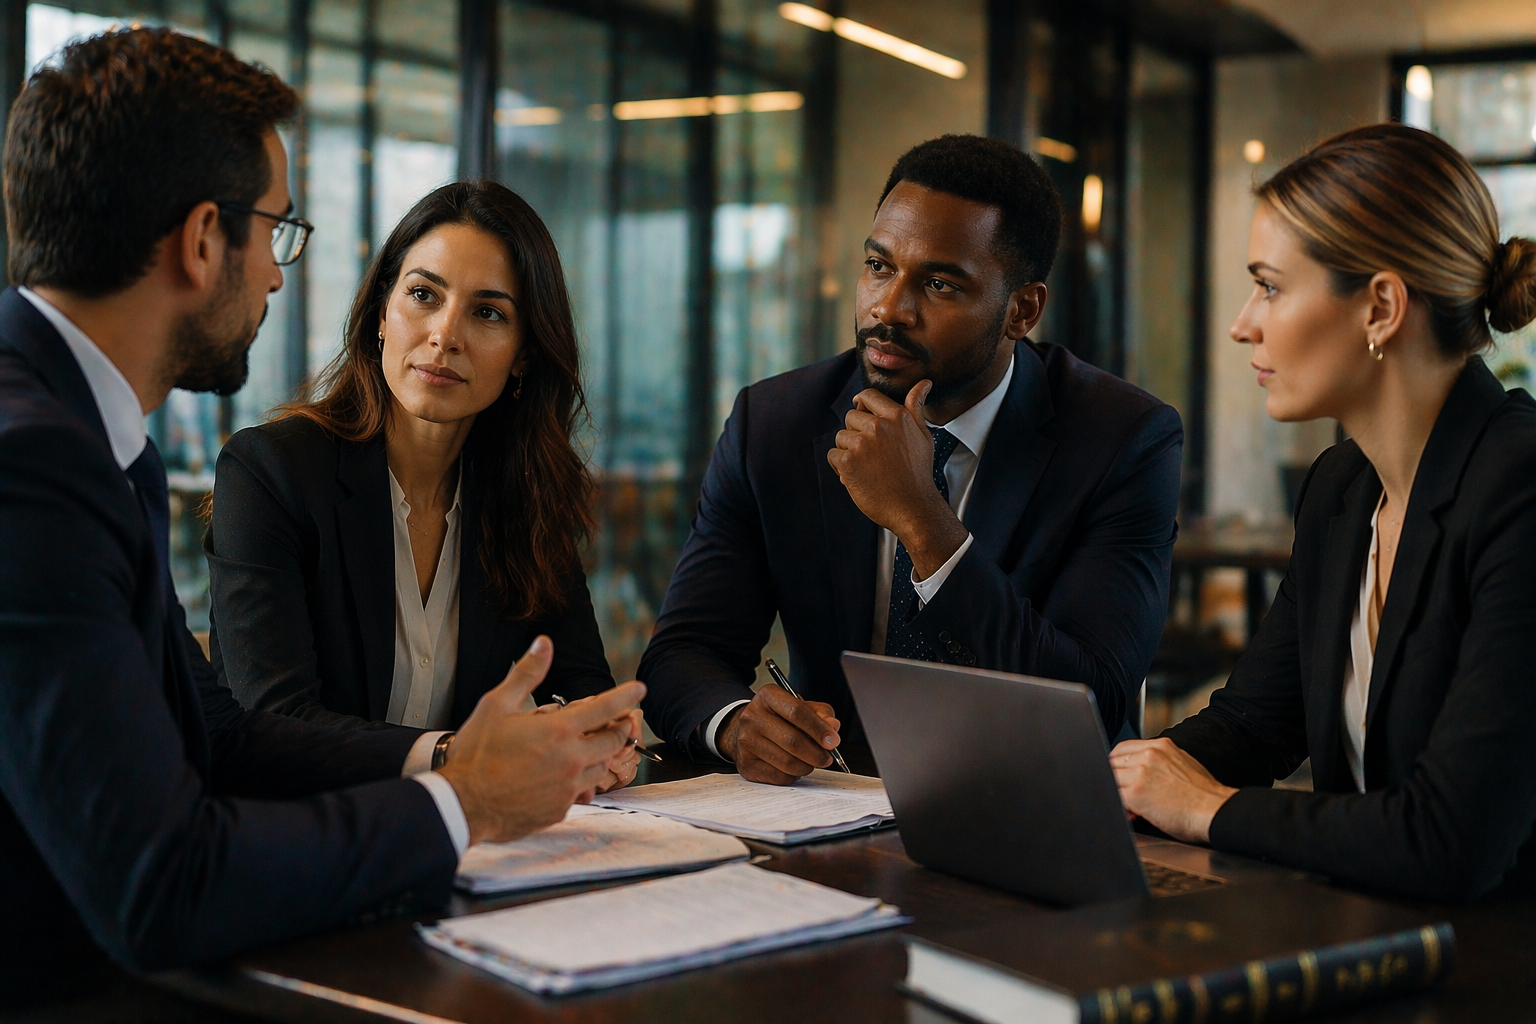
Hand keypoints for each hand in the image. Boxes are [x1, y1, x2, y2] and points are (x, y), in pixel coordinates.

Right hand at [437, 636, 643, 845]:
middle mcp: (571, 760)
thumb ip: (527, 673)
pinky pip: (582, 792)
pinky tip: (562, 775)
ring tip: (586, 748)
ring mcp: (568, 787)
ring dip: (600, 756)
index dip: (626, 695)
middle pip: (614, 742)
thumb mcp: (497, 705)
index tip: (640, 688)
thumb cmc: (477, 752)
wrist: (463, 804)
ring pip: (601, 768)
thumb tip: (544, 643)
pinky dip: (579, 781)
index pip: (606, 708)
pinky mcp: (561, 809)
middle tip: (615, 723)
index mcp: (559, 730)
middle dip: (618, 729)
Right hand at [718, 685, 840, 784]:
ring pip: (787, 762)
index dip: (818, 729)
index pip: (797, 712)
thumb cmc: (779, 718)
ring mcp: (746, 741)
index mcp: (767, 696)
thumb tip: (833, 727)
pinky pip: (779, 776)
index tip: (833, 741)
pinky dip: (793, 775)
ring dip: (807, 766)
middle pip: (792, 740)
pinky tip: (795, 767)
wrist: (748, 730)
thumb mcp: (800, 706)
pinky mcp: (746, 763)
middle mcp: (752, 717)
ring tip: (812, 762)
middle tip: (827, 758)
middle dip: (816, 753)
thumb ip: (820, 714)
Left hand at [825, 381, 967, 579]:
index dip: (861, 404)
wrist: (913, 507)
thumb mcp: (923, 435)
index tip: (861, 413)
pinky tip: (857, 477)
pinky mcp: (848, 461)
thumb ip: (916, 407)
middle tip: (871, 455)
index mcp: (897, 416)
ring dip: (848, 451)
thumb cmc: (918, 473)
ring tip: (866, 467)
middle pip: (851, 417)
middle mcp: (879, 426)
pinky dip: (840, 467)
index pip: (868, 396)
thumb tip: (924, 383)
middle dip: (856, 433)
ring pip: (841, 437)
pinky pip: (833, 455)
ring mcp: (862, 443)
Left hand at [1110, 737, 1237, 843]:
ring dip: (1118, 792)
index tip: (1120, 776)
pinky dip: (1120, 806)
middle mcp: (1149, 755)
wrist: (1215, 811)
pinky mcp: (1135, 793)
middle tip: (1124, 792)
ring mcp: (1140, 773)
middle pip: (1113, 762)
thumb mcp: (1183, 764)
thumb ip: (1159, 762)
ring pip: (1111, 778)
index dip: (1119, 765)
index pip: (1123, 748)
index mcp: (1160, 746)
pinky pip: (1115, 797)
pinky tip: (1134, 814)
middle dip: (1116, 778)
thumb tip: (1141, 772)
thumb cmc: (1204, 795)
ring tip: (1133, 806)